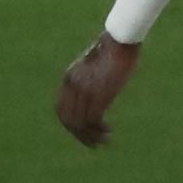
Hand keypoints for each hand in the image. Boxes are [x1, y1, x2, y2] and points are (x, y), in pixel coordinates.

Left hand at [56, 32, 139, 146]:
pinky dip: (99, 130)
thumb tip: (98, 87)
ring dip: (91, 136)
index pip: (62, 110)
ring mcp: (85, 91)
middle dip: (79, 135)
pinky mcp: (99, 94)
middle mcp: (73, 86)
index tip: (83, 132)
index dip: (70, 125)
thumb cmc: (114, 48)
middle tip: (92, 143)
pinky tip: (108, 132)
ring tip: (103, 142)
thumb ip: (91, 77)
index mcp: (69, 78)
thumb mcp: (95, 63)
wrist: (120, 39)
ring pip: (80, 123)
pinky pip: (93, 120)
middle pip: (69, 120)